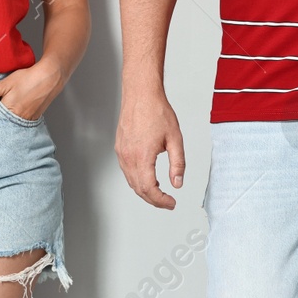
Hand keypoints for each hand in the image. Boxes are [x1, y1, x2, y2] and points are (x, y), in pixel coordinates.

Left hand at [0, 60, 65, 121]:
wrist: (49, 78)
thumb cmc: (28, 79)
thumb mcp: (6, 83)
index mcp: (9, 109)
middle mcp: (18, 117)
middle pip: (3, 122)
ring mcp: (27, 119)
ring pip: (13, 122)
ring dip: (8, 118)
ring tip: (9, 107)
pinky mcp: (34, 117)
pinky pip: (22, 121)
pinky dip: (17, 117)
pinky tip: (17, 109)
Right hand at [114, 87, 184, 209]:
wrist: (141, 95)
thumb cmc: (156, 111)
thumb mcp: (175, 139)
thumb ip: (177, 164)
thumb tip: (177, 183)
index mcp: (142, 156)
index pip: (149, 189)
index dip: (160, 201)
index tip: (171, 203)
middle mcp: (128, 157)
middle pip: (139, 189)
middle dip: (154, 200)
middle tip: (167, 202)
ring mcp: (122, 153)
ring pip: (131, 182)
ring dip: (145, 191)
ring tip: (159, 193)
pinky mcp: (119, 149)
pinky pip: (127, 172)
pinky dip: (137, 180)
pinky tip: (147, 179)